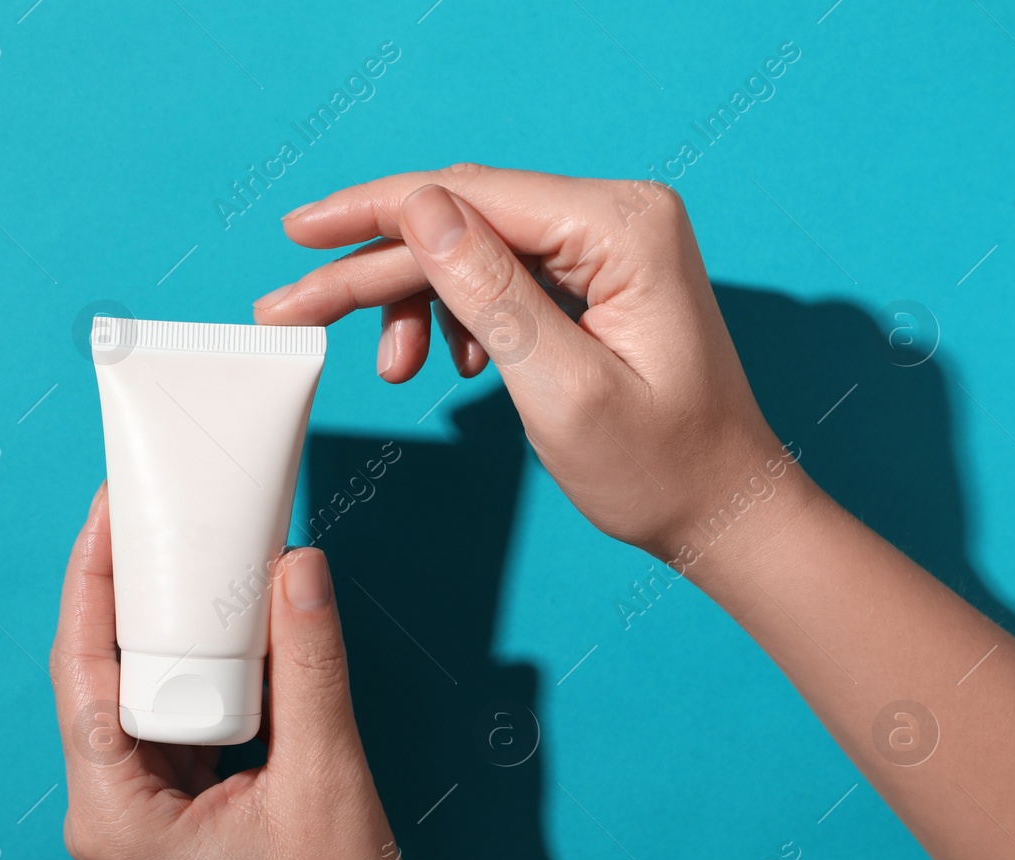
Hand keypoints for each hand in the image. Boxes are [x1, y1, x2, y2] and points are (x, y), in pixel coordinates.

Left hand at [49, 486, 437, 859]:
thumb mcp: (326, 783)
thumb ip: (311, 671)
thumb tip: (296, 569)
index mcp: (115, 811)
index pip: (83, 667)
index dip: (92, 578)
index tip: (110, 505)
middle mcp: (109, 810)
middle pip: (102, 672)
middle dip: (130, 589)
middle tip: (159, 510)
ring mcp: (139, 813)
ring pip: (138, 692)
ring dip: (169, 627)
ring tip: (194, 552)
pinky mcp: (173, 811)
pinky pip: (174, 719)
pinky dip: (200, 670)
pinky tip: (231, 627)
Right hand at [252, 163, 808, 558]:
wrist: (722, 509)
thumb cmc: (661, 469)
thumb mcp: (563, 391)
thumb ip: (491, 295)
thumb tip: (420, 211)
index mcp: (623, 228)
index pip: (470, 194)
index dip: (372, 211)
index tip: (298, 233)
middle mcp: (618, 217)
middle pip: (461, 219)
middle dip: (373, 267)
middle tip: (292, 307)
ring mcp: (608, 245)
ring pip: (471, 248)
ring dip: (413, 300)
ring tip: (392, 369)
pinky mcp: (595, 277)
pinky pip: (499, 276)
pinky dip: (455, 315)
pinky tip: (449, 364)